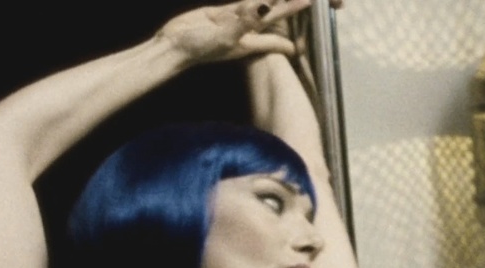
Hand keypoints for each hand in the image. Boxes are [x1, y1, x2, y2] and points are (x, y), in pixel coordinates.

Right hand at [157, 0, 314, 62]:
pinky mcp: (224, 13)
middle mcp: (249, 32)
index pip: (280, 38)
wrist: (174, 44)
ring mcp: (237, 21)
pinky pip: (245, 3)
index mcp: (252, 42)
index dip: (294, 29)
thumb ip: (245, 20)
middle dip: (291, 7)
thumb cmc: (199, 47)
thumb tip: (266, 7)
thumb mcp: (225, 34)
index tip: (310, 13)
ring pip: (261, 6)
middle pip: (275, 17)